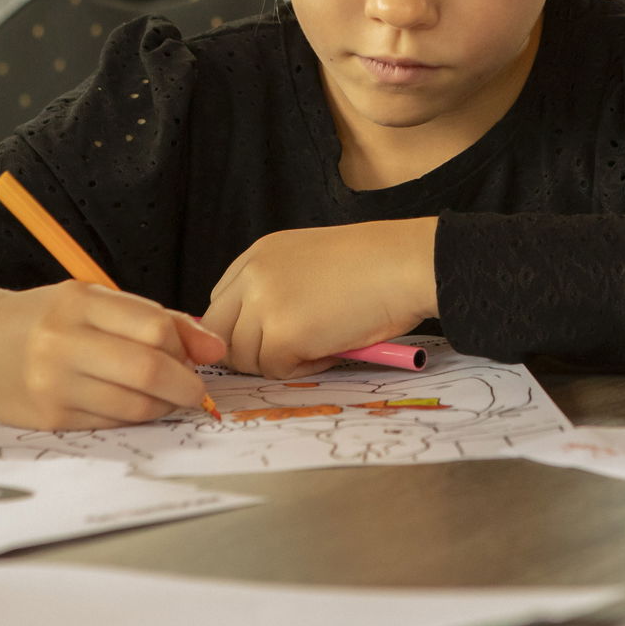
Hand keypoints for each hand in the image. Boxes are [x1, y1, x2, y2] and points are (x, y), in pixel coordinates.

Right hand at [0, 281, 225, 430]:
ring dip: (164, 406)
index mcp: (79, 302)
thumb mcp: (96, 301)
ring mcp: (53, 384)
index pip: (155, 328)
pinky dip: (135, 417)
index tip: (202, 358)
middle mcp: (62, 342)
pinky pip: (112, 423)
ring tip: (166, 397)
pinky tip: (134, 405)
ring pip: (134, 405)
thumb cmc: (49, 319)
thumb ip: (157, 319)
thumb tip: (215, 348)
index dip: (188, 348)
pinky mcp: (48, 419)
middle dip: (186, 386)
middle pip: (148, 370)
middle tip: (197, 391)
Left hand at [201, 218, 437, 378]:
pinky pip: (277, 370)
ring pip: (246, 358)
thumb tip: (260, 334)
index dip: (242, 330)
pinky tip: (333, 348)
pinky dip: (305, 369)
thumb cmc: (374, 265)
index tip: (268, 341)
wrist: (405, 264)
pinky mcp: (283, 334)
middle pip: (219, 334)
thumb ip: (276, 288)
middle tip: (290, 354)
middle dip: (250, 352)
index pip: (220, 305)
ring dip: (281, 362)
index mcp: (256, 255)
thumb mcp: (308, 263)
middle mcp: (251, 276)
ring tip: (322, 345)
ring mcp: (263, 305)